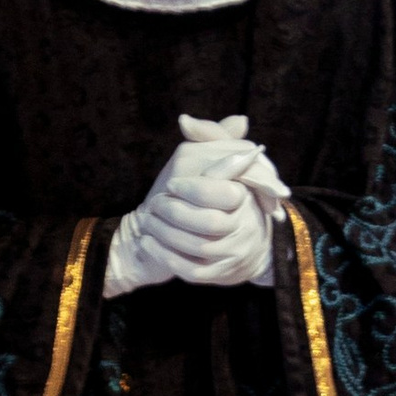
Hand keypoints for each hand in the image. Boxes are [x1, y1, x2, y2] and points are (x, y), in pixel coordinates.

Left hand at [107, 112, 287, 295]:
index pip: (227, 195)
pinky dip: (167, 257)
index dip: (197, 190)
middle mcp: (247, 226)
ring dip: (167, 234)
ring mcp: (235, 252)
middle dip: (177, 214)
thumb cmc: (223, 193)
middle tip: (155, 203)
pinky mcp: (221, 274)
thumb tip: (185, 121)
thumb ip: (210, 137)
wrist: (239, 240)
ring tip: (147, 221)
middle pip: (210, 223)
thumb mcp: (219, 159)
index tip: (174, 184)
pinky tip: (148, 243)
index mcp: (248, 197)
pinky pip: (192, 270)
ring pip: (199, 248)